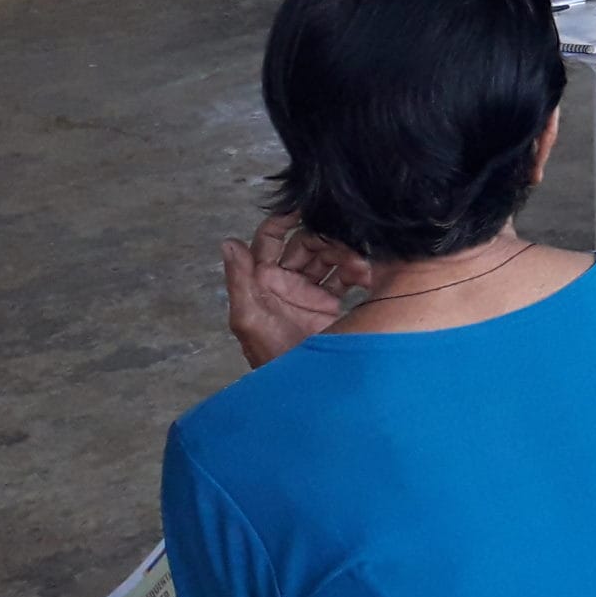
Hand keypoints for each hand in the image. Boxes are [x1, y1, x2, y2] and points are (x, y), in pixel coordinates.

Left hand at [224, 214, 353, 368]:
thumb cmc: (271, 356)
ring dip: (344, 256)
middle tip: (343, 245)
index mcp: (262, 280)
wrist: (306, 388)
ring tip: (360, 268)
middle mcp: (285, 281)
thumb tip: (229, 243)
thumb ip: (240, 281)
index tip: (304, 208)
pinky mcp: (330, 304)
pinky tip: (366, 277)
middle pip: (304, 244)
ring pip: (326, 258)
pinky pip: (344, 277)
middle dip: (323, 240)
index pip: (269, 239)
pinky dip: (356, 272)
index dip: (283, 220)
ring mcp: (308, 292)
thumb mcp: (249, 319)